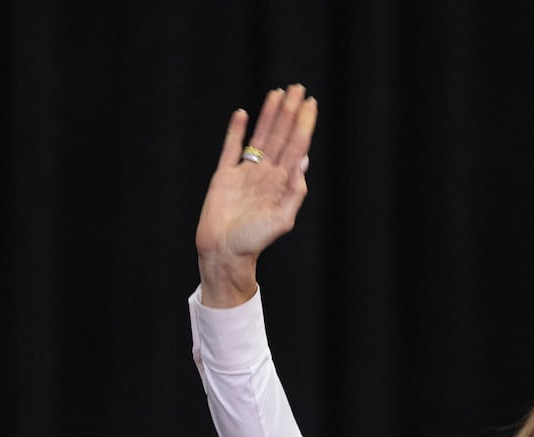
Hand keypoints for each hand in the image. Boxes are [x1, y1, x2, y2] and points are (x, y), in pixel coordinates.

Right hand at [195, 84, 318, 306]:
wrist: (223, 252)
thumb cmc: (253, 242)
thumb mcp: (282, 220)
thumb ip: (294, 192)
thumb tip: (303, 161)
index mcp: (281, 183)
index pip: (296, 146)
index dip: (303, 124)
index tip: (310, 103)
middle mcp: (265, 174)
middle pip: (280, 135)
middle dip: (289, 111)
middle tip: (298, 88)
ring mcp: (245, 173)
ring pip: (259, 136)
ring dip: (269, 115)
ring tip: (277, 93)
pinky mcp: (223, 176)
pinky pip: (231, 148)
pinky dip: (236, 131)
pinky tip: (243, 114)